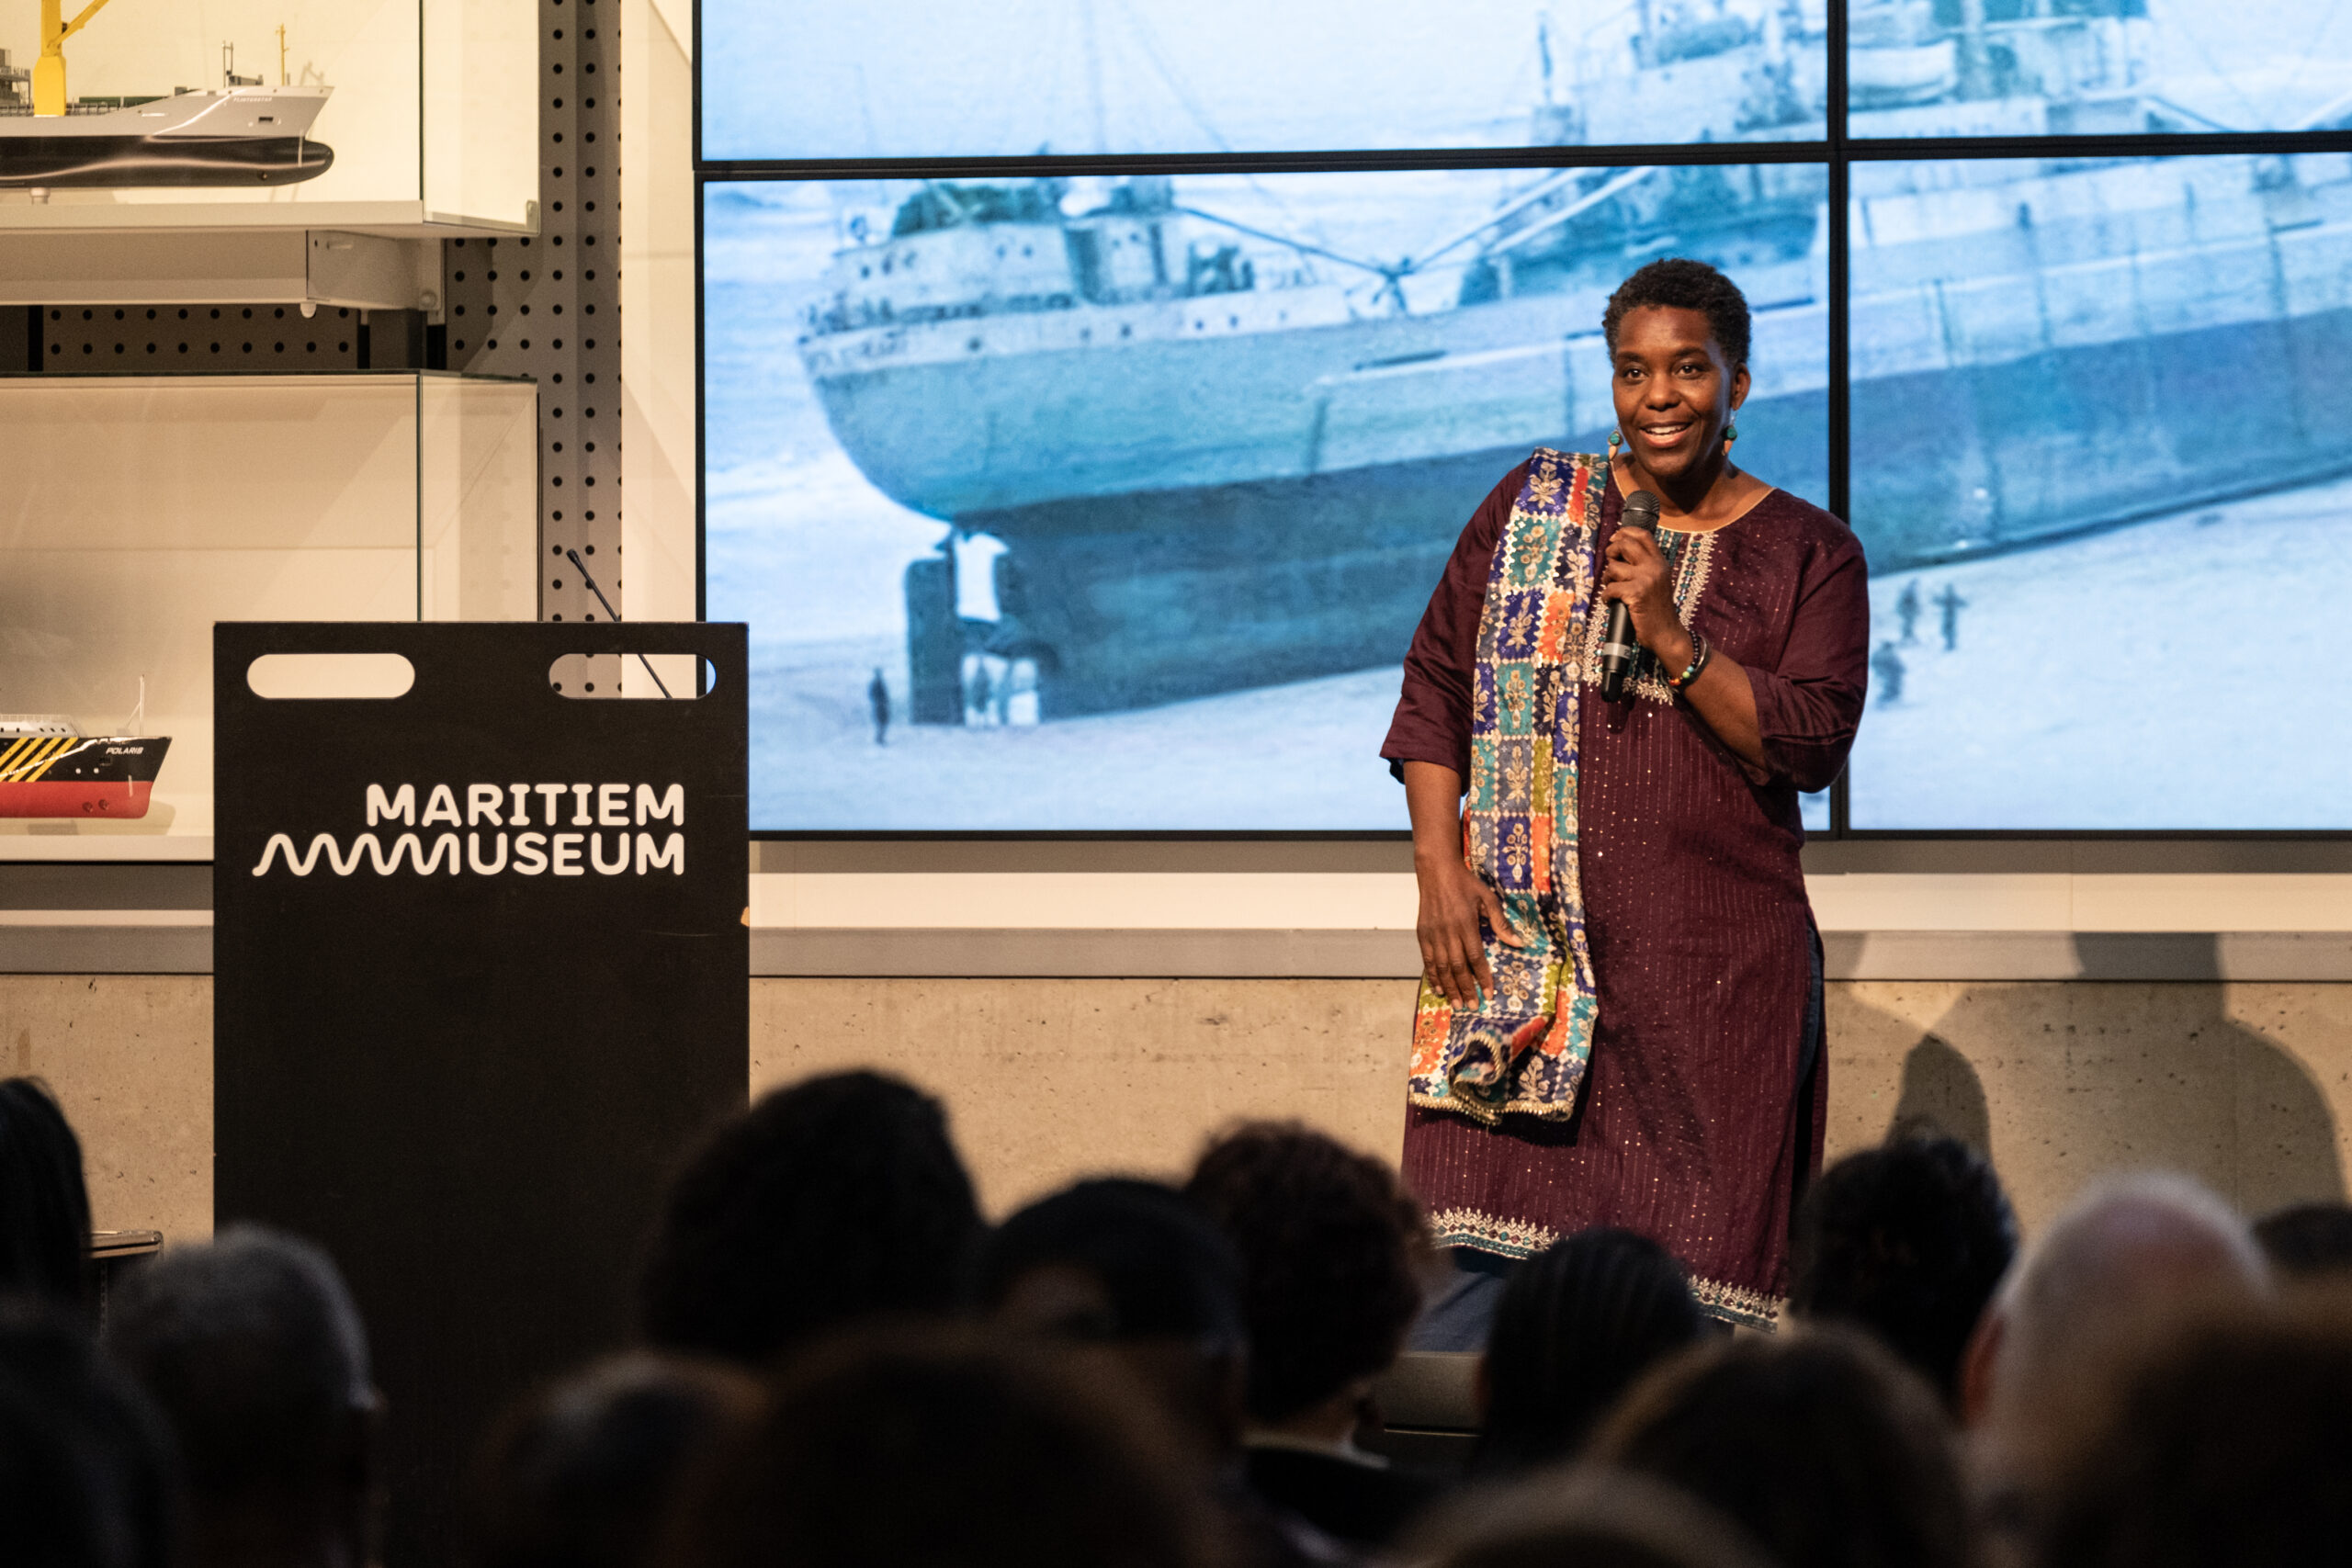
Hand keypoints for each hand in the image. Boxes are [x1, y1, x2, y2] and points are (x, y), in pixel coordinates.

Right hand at [1415, 854, 1524, 1007]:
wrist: (1436, 871)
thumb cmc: (1465, 884)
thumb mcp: (1488, 898)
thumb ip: (1501, 922)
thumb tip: (1518, 943)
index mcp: (1466, 923)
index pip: (1475, 957)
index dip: (1482, 977)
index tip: (1489, 993)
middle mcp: (1448, 931)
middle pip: (1457, 966)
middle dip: (1466, 988)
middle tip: (1473, 1006)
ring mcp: (1433, 933)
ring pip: (1441, 966)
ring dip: (1449, 987)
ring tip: (1456, 1003)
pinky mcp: (1422, 933)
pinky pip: (1427, 959)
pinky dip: (1432, 975)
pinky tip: (1438, 988)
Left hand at [1601, 525, 1693, 669]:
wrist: (1666, 633)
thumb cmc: (1656, 610)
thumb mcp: (1656, 582)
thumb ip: (1644, 567)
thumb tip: (1618, 554)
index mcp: (1660, 562)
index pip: (1643, 536)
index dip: (1625, 532)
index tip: (1615, 538)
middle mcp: (1655, 567)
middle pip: (1626, 545)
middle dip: (1611, 552)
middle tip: (1610, 564)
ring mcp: (1647, 579)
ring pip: (1613, 568)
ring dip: (1607, 579)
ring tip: (1611, 589)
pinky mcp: (1637, 593)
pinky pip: (1610, 588)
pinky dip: (1606, 597)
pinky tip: (1610, 602)